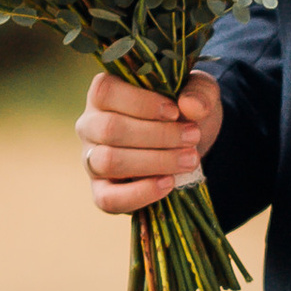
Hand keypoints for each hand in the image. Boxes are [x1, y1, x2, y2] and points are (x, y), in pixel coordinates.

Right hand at [77, 68, 222, 214]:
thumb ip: (200, 92)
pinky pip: (107, 198)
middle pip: (109, 128)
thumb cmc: (185, 111)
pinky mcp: (101, 190)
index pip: (106, 91)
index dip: (141, 102)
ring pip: (107, 161)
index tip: (175, 112)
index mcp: (105, 93)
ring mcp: (91, 159)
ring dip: (153, 162)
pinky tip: (168, 183)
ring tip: (189, 160)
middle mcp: (90, 125)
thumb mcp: (200, 93)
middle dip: (157, 135)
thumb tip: (190, 105)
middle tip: (193, 137)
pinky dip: (140, 193)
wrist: (188, 146)